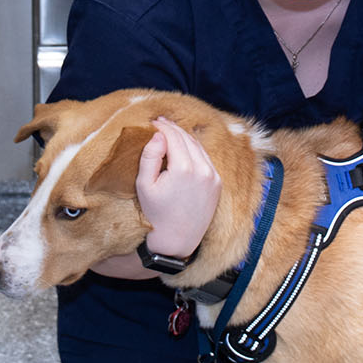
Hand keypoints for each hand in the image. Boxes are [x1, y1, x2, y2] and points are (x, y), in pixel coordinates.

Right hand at [136, 117, 221, 258]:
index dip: (162, 127)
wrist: (176, 241)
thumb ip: (150, 156)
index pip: (174, 137)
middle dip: (173, 129)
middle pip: (187, 139)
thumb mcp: (144, 185)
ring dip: (185, 138)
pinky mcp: (218, 184)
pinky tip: (185, 148)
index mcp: (184, 168)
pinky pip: (206, 159)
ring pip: (199, 147)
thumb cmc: (156, 214)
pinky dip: (195, 150)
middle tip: (161, 122)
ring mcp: (213, 177)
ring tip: (171, 133)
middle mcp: (203, 170)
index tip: (152, 122)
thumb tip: (157, 135)